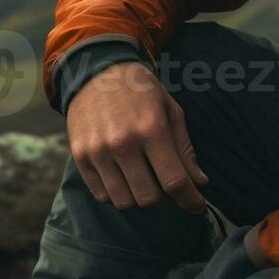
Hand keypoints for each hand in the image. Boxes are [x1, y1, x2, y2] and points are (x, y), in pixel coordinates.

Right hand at [66, 61, 208, 211]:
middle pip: (149, 198)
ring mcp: (98, 152)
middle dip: (166, 200)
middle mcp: (123, 143)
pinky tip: (127, 177)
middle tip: (171, 188)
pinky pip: (102, 195)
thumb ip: (184, 148)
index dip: (190, 200)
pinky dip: (119, 194)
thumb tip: (199, 183)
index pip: (174, 181)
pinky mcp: (80, 158)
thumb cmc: (141, 91)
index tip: (198, 206)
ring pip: (124, 202)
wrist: (97, 72)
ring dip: (141, 198)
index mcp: (151, 129)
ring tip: (148, 181)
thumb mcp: (171, 110)